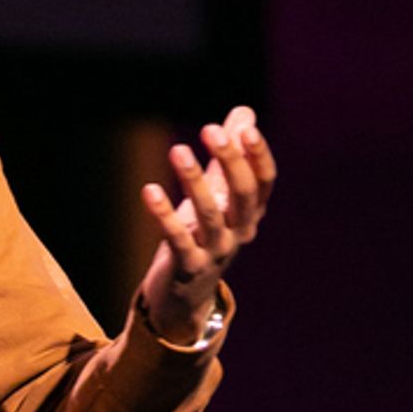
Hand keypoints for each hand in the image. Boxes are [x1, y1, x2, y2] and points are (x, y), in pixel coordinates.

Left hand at [138, 105, 276, 342]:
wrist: (184, 298)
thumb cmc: (201, 239)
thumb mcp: (218, 198)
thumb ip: (229, 158)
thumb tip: (244, 112)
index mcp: (249, 214)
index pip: (264, 182)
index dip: (258, 155)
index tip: (245, 128)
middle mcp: (239, 232)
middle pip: (244, 195)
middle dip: (230, 161)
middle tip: (211, 130)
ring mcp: (215, 252)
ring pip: (209, 213)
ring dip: (194, 180)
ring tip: (178, 149)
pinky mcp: (187, 267)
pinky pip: (176, 237)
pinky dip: (163, 213)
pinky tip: (149, 190)